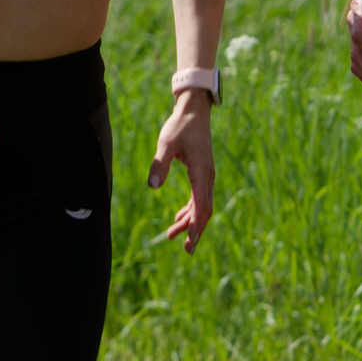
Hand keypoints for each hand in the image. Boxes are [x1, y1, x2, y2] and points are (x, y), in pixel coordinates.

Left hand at [150, 93, 214, 251]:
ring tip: (173, 236)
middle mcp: (208, 177)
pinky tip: (179, 218)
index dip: (196, 225)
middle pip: (203, 210)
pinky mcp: (201, 173)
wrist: (194, 111)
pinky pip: (198, 197)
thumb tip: (153, 186)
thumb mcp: (167, 143)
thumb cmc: (180, 126)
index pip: (201, 206)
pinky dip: (189, 210)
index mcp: (202, 172)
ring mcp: (206, 176)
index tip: (191, 241)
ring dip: (189, 221)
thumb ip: (160, 163)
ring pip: (200, 205)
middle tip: (185, 249)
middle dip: (195, 230)